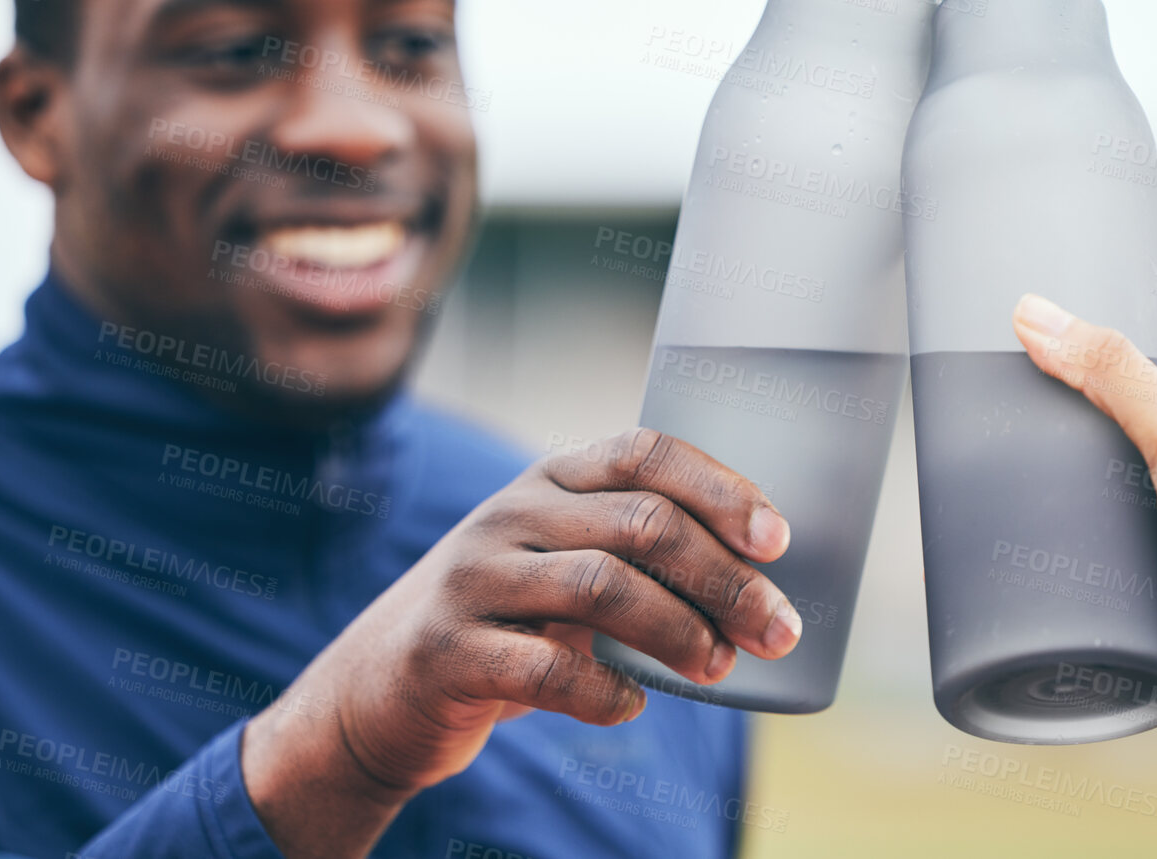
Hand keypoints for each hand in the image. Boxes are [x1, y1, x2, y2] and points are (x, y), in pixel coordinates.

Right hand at [242, 428, 799, 857]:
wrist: (379, 687)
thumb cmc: (508, 623)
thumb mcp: (562, 565)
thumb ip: (635, 553)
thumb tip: (762, 583)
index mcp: (550, 481)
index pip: (644, 451)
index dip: (720, 488)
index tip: (777, 540)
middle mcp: (510, 513)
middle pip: (640, 522)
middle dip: (724, 577)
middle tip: (778, 628)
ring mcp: (472, 578)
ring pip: (600, 585)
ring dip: (679, 631)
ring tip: (720, 667)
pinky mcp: (445, 650)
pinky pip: (544, 667)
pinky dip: (603, 691)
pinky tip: (633, 705)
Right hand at [1011, 293, 1156, 741]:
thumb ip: (1116, 373)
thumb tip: (1036, 314)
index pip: (1116, 375)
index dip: (1063, 364)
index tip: (1005, 358)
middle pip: (1088, 437)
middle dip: (1043, 438)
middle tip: (988, 434)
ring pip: (1078, 499)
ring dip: (1043, 502)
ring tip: (991, 493)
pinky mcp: (1137, 583)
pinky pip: (1077, 553)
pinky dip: (1049, 549)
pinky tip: (1021, 547)